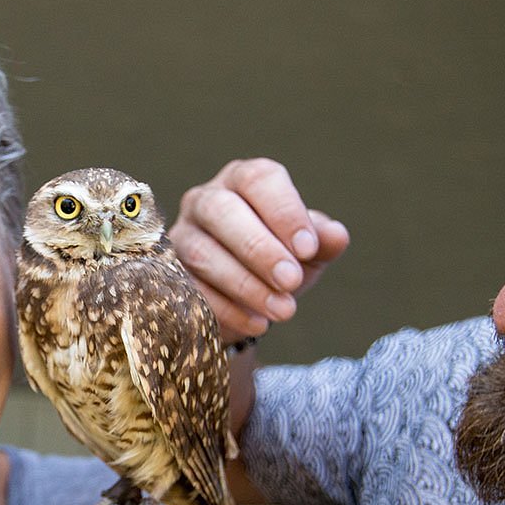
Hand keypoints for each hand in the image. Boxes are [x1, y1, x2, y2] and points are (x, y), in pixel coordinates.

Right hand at [171, 158, 349, 343]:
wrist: (247, 298)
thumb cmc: (280, 259)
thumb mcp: (308, 250)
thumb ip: (322, 240)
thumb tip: (336, 236)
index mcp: (244, 180)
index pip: (259, 180)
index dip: (284, 212)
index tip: (308, 249)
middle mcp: (206, 199)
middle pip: (222, 211)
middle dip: (260, 249)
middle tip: (292, 281)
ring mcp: (181, 236)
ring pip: (203, 253)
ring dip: (246, 284)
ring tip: (283, 311)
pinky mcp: (168, 274)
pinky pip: (191, 289)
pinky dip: (227, 309)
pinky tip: (258, 324)